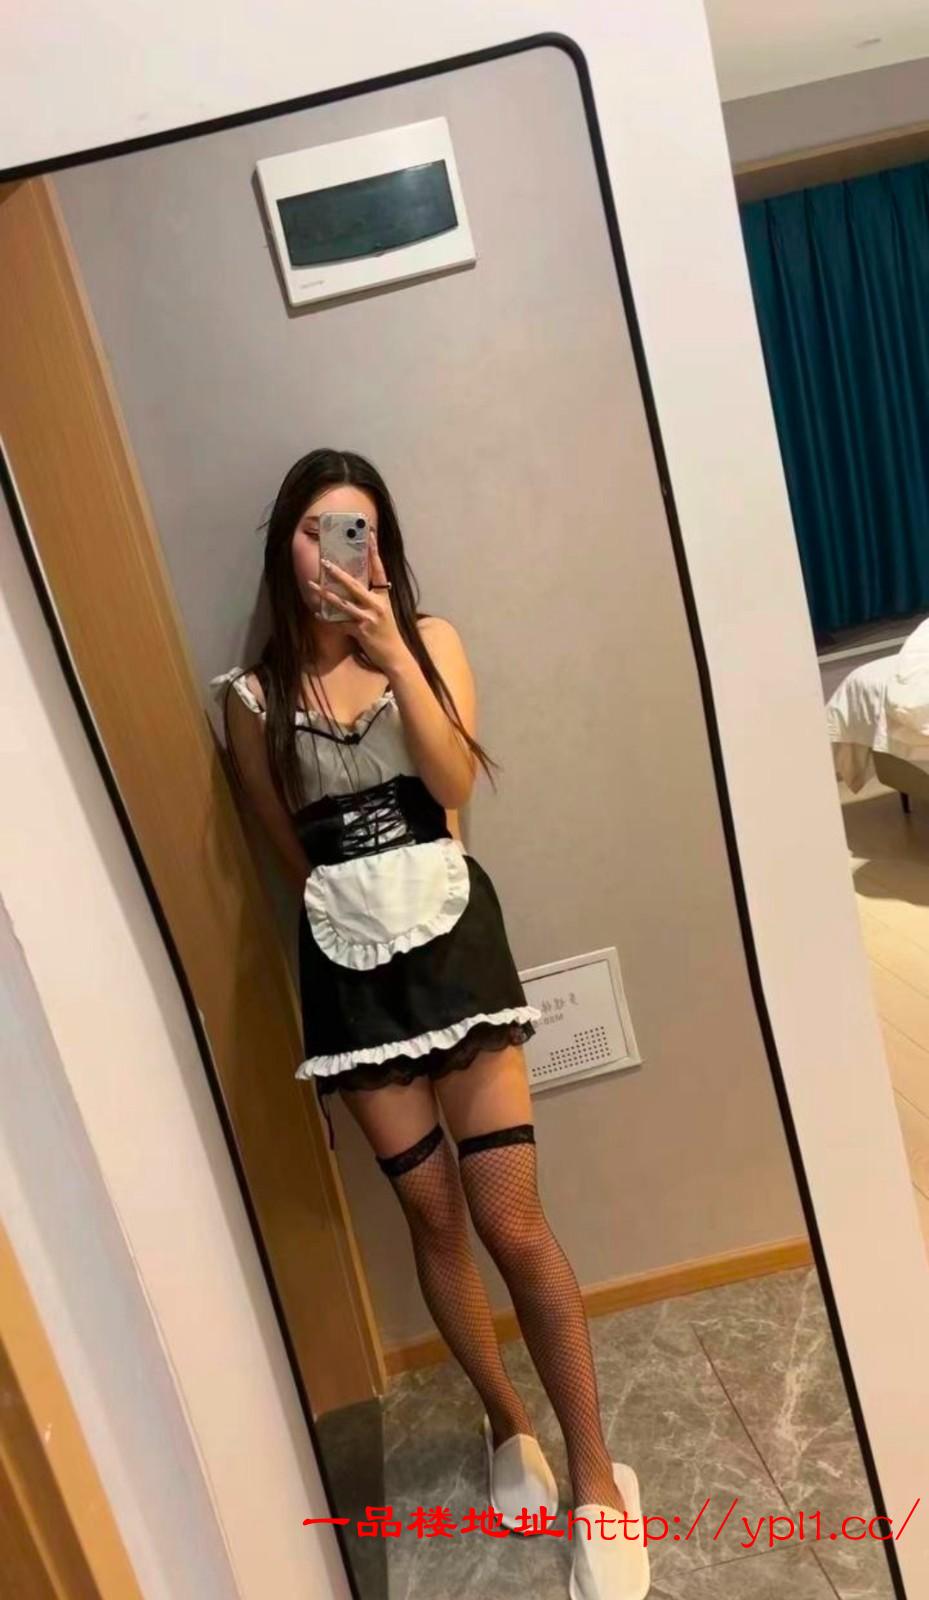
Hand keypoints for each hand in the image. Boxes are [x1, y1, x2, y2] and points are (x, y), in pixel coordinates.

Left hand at [307, 529, 410, 674]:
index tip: (369, 535)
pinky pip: (339, 623)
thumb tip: (358, 582)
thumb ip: (374, 595)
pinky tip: (316, 612)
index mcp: (384, 596)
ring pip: (342, 603)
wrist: (394, 653)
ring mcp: (368, 618)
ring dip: (325, 594)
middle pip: (354, 585)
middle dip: (338, 573)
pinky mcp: (359, 631)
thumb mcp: (385, 609)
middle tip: (325, 562)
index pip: (379, 570)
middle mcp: (377, 605)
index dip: (374, 552)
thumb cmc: (388, 630)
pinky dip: (327, 618)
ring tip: (312, 585)